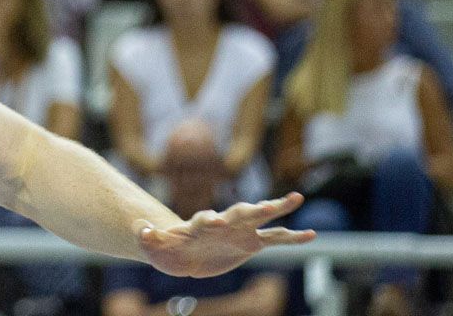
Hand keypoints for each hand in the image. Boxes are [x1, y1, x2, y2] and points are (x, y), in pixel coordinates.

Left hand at [138, 193, 312, 277]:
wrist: (181, 255)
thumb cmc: (166, 249)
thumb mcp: (153, 247)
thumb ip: (148, 237)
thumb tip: (141, 229)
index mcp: (198, 225)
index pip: (205, 219)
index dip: (210, 220)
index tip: (217, 223)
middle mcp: (223, 223)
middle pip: (238, 212)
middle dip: (251, 209)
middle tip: (267, 204)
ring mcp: (240, 232)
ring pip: (262, 218)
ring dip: (277, 208)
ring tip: (296, 197)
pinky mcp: (251, 244)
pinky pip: (275, 239)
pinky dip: (292, 237)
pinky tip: (311, 234)